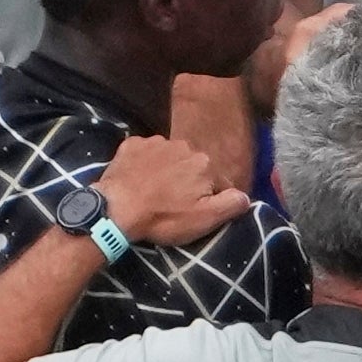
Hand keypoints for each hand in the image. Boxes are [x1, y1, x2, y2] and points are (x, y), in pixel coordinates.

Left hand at [96, 132, 252, 247]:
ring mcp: (156, 142)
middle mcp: (184, 146)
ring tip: (154, 193)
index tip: (194, 212)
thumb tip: (246, 196)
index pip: (218, 182)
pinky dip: (144, 164)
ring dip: (167, 172)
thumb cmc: (162, 217)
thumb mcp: (203, 219)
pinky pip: (145, 153)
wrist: (115, 209)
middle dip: (188, 183)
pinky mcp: (132, 144)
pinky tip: (138, 180)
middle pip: (194, 167)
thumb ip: (230, 204)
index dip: (209, 199)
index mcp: (205, 163)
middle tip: (173, 204)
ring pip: (170, 159)